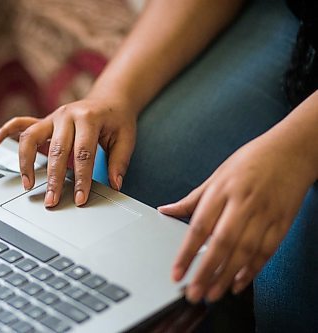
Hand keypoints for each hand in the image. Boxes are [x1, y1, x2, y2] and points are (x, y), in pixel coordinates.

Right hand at [0, 98, 136, 206]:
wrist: (109, 99)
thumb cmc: (116, 120)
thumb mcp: (125, 138)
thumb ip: (118, 161)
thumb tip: (114, 185)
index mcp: (88, 118)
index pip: (83, 154)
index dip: (81, 178)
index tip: (79, 199)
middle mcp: (66, 115)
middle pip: (56, 150)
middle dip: (53, 178)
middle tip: (51, 200)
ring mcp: (52, 117)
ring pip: (31, 137)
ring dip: (26, 162)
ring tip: (27, 184)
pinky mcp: (43, 121)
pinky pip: (19, 124)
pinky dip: (3, 132)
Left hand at [158, 136, 313, 302]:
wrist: (291, 151)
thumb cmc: (250, 161)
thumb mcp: (216, 176)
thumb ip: (191, 199)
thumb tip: (164, 210)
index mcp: (221, 191)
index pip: (198, 227)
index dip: (186, 254)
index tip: (177, 273)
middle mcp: (242, 203)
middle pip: (221, 244)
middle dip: (206, 272)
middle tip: (194, 293)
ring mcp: (264, 214)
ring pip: (244, 251)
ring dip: (227, 275)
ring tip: (212, 293)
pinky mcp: (282, 222)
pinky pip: (267, 251)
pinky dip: (253, 269)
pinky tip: (238, 282)